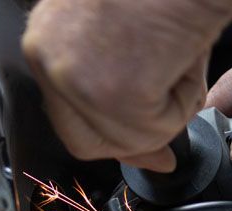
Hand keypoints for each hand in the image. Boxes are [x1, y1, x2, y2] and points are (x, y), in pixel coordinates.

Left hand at [23, 0, 231, 171]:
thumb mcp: (123, 34)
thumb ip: (119, 92)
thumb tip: (152, 154)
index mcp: (46, 40)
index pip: (65, 118)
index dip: (107, 139)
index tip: (140, 150)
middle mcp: (49, 59)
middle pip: (85, 141)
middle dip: (130, 144)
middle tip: (161, 152)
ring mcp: (77, 79)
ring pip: (129, 135)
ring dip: (169, 110)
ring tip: (180, 58)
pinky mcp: (114, 92)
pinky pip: (158, 126)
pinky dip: (184, 98)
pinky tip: (185, 56)